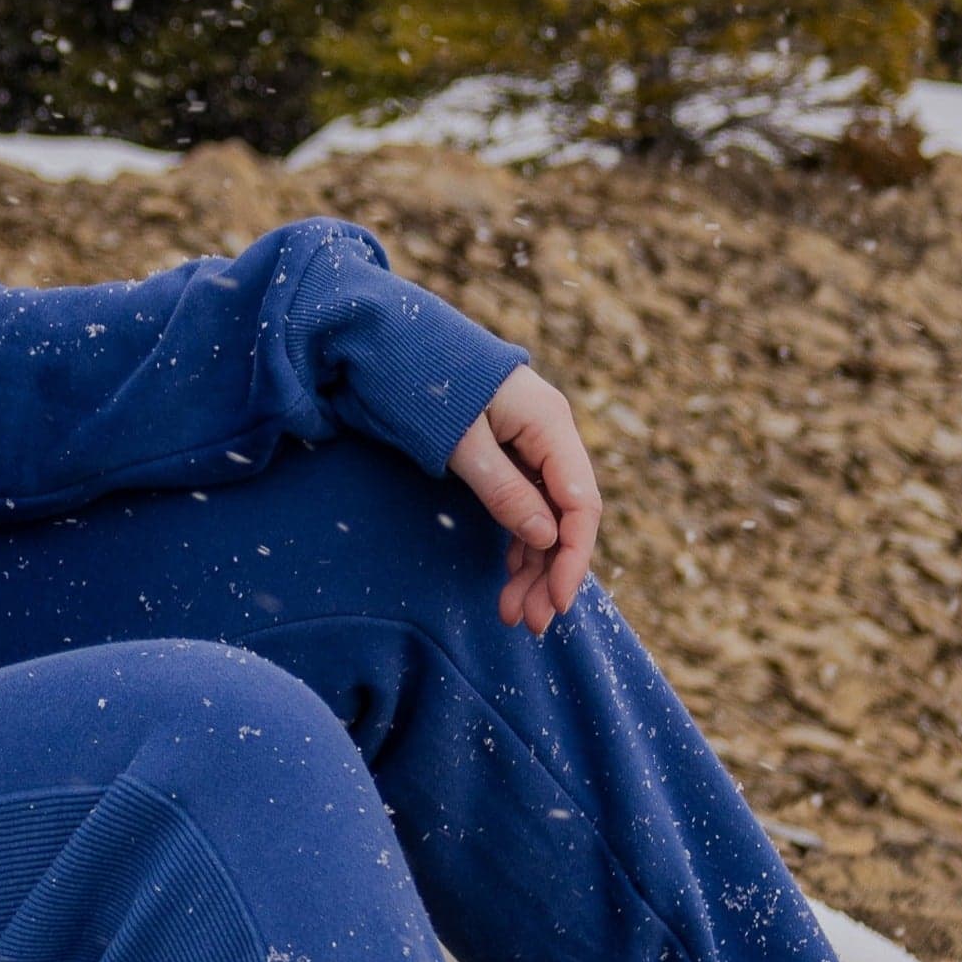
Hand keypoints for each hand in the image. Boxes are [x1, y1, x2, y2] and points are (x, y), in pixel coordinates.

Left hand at [445, 362, 600, 634]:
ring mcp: (527, 443)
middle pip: (565, 515)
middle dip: (550, 572)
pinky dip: (516, 541)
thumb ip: (502, 488)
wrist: (381, 337)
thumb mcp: (459, 440)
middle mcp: (547, 433)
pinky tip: (508, 576)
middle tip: (528, 623)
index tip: (556, 602)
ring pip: (544, 515)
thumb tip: (546, 537)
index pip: (580, 503)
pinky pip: (523, 503)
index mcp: (548, 422)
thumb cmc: (420, 380)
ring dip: (532, 565)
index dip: (573, 557)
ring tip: (511, 614)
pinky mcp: (504, 451)